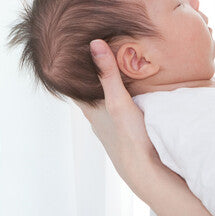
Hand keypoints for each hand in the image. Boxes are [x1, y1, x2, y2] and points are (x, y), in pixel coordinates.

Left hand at [75, 40, 159, 196]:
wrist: (145, 172)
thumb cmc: (129, 138)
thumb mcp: (118, 101)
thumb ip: (108, 74)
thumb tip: (94, 43)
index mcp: (90, 108)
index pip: (72, 84)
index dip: (69, 68)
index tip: (69, 50)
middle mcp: (95, 118)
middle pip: (87, 92)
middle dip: (88, 75)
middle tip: (90, 53)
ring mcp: (109, 127)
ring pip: (101, 102)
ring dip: (103, 88)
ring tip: (108, 69)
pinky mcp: (122, 133)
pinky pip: (115, 110)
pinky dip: (116, 98)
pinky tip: (126, 95)